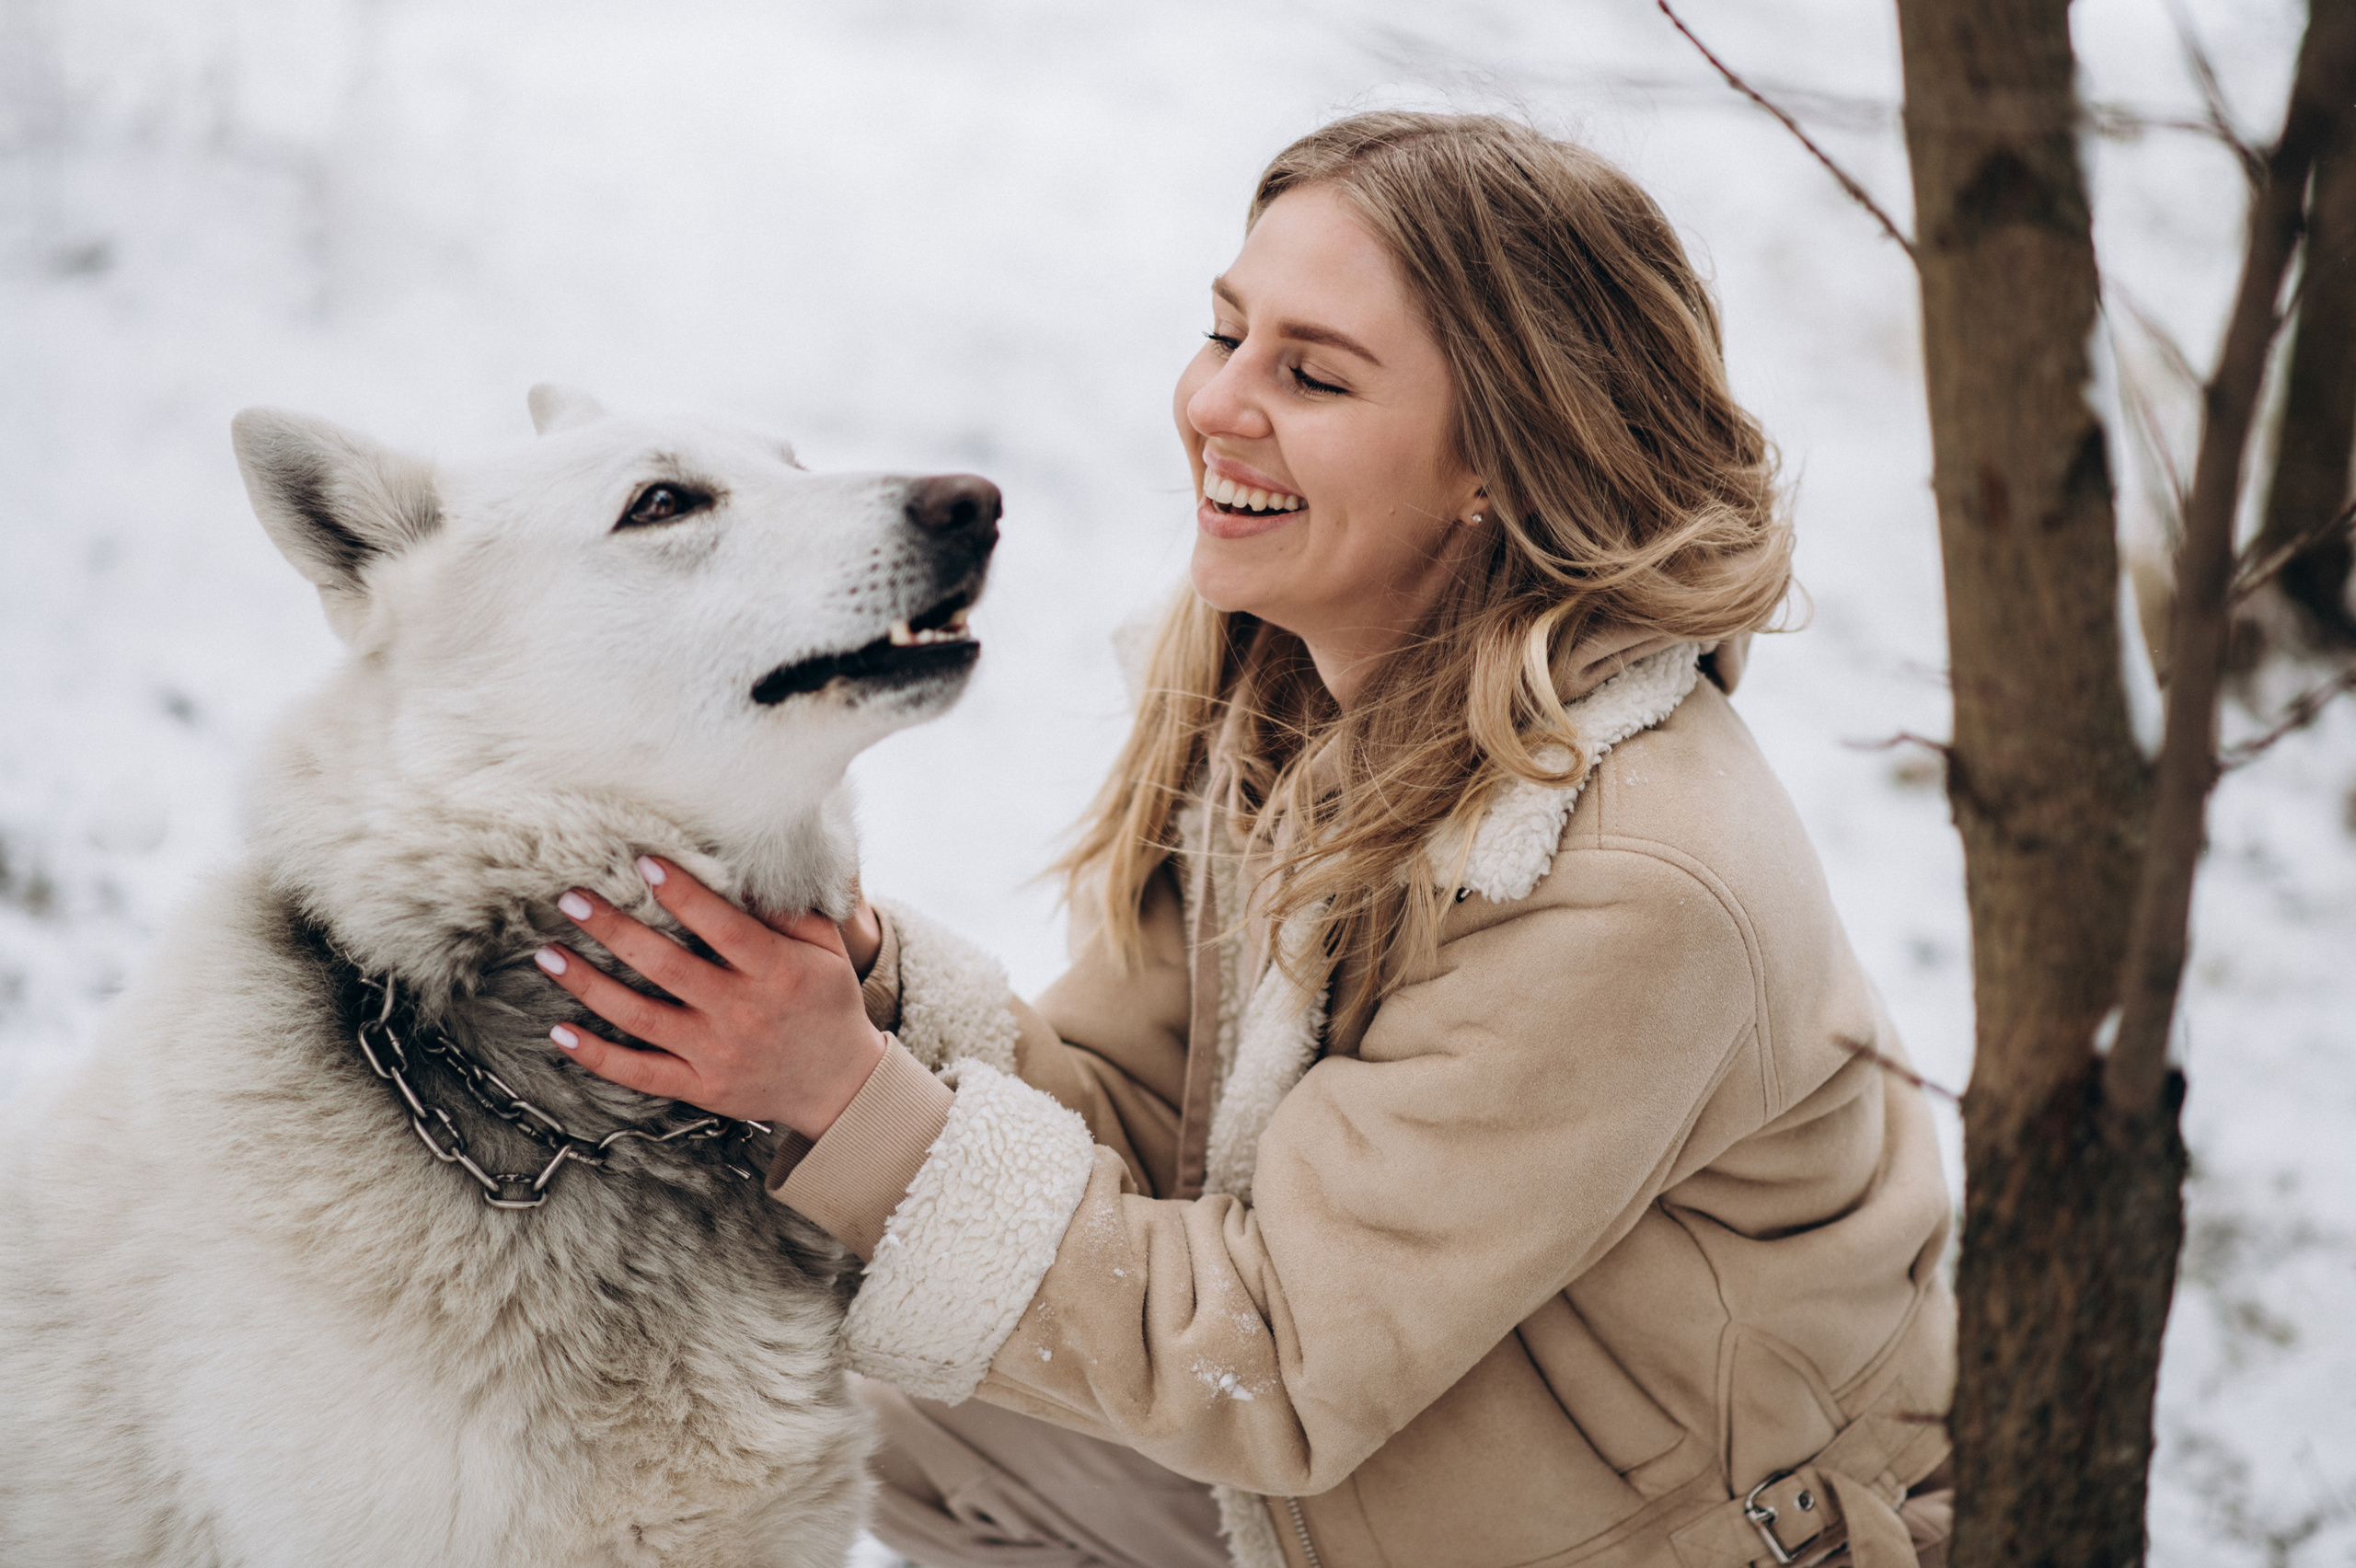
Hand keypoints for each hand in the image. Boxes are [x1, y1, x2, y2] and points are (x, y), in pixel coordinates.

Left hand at [532, 856, 885, 1138]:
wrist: (839, 1086)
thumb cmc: (827, 1003)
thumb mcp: (826, 951)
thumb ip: (789, 911)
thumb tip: (742, 870)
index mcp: (776, 972)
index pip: (722, 927)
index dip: (682, 894)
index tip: (644, 862)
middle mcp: (742, 1013)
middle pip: (667, 967)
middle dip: (614, 930)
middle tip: (572, 899)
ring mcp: (716, 1054)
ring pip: (640, 1018)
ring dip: (589, 985)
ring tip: (549, 954)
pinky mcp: (699, 1087)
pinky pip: (639, 1074)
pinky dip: (597, 1056)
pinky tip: (560, 1031)